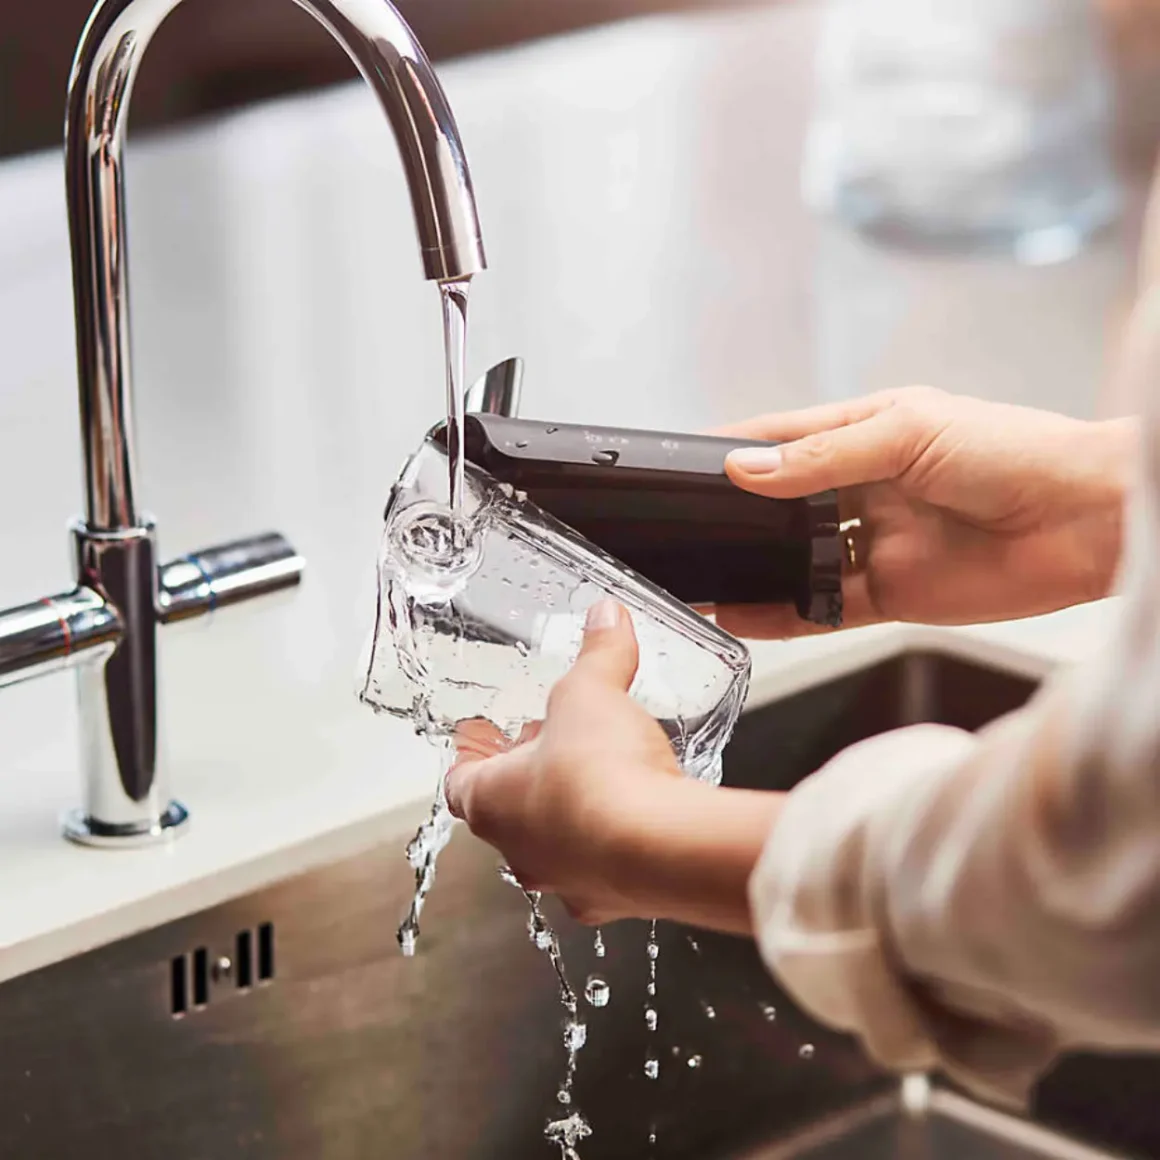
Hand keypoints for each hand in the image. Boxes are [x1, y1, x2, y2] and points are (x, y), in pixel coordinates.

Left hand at [445, 600, 779, 932]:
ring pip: (556, 846)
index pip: (460, 780)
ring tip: (599, 778)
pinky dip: (616, 843)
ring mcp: (566, 882)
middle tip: (545, 747)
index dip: (470, 753)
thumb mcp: (592, 691)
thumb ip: (598, 654)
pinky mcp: (615, 899)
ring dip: (570, 814)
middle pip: (508, 813)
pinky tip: (640, 815)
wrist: (659, 847)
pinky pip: (607, 869)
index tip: (479, 734)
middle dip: (527, 778)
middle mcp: (520, 851)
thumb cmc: (599, 776)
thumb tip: (605, 619)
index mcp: (491, 802)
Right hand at [713, 387, 1135, 638]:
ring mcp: (878, 542)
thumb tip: (746, 471)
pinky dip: (784, 615)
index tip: (685, 463)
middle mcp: (868, 488)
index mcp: (870, 433)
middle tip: (687, 529)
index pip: (785, 438)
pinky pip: (825, 608)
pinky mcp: (894, 594)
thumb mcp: (909, 434)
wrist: (1088, 522)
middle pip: (784, 504)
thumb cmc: (1018, 453)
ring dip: (755, 569)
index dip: (736, 450)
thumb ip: (824, 459)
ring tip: (703, 578)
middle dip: (738, 516)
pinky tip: (745, 614)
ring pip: (798, 560)